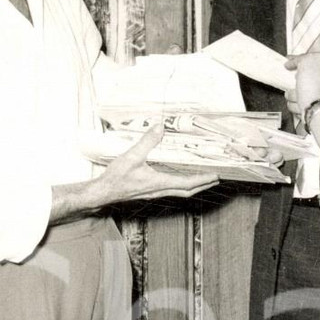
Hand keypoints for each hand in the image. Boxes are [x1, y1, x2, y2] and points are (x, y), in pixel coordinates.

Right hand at [94, 125, 217, 201]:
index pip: (187, 183)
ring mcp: (155, 193)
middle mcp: (160, 190)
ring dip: (193, 186)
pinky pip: (171, 190)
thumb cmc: (116, 178)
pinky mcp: (149, 192)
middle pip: (187, 191)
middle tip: (215, 179)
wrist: (103, 192)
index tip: (215, 176)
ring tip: (202, 179)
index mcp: (159, 183)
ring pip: (179, 191)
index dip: (202, 180)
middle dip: (202, 185)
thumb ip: (147, 141)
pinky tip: (178, 178)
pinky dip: (180, 185)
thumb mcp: (132, 156)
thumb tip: (159, 127)